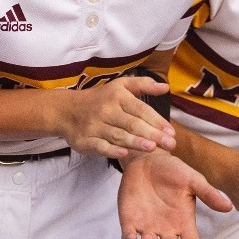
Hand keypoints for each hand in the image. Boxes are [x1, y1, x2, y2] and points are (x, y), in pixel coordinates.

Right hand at [46, 75, 174, 158]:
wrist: (66, 110)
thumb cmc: (100, 99)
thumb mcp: (120, 86)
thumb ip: (143, 85)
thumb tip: (165, 87)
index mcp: (118, 97)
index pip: (141, 110)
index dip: (157, 121)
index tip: (171, 132)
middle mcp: (106, 110)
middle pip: (132, 124)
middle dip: (152, 134)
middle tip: (170, 144)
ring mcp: (94, 126)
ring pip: (118, 135)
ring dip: (136, 142)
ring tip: (153, 148)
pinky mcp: (84, 140)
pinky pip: (99, 146)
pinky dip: (111, 150)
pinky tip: (125, 154)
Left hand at [118, 150, 231, 238]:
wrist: (148, 160)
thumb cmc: (174, 170)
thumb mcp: (193, 180)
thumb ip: (209, 194)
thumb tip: (228, 207)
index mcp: (184, 220)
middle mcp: (167, 227)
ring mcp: (148, 226)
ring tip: (149, 238)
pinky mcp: (130, 221)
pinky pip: (128, 238)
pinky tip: (131, 236)